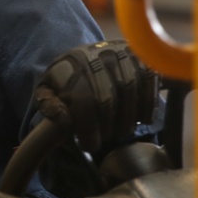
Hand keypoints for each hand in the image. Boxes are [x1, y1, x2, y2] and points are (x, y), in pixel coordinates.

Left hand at [33, 40, 156, 152]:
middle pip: (107, 99)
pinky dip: (148, 103)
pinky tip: (143, 119)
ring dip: (128, 119)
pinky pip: (149, 80)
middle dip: (108, 127)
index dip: (88, 128)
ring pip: (129, 91)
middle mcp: (95, 55)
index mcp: (69, 65)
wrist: (87, 53)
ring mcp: (119, 52)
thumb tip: (63, 119)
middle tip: (108, 139)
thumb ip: (48, 103)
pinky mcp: (139, 55)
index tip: (89, 145)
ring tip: (121, 132)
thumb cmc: (67, 77)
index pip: (83, 101)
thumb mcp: (48, 88)